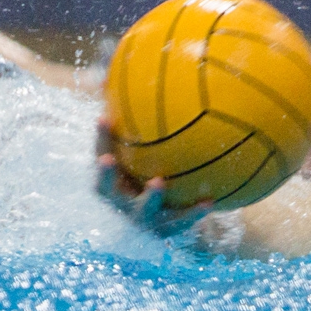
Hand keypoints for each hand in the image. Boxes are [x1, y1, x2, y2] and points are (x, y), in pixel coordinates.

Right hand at [94, 118, 212, 236]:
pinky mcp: (166, 231)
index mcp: (113, 180)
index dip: (100, 140)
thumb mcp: (148, 151)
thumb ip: (146, 120)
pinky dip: (193, 213)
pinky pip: (180, 223)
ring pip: (141, 211)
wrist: (168, 221)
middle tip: (106, 160)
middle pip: (104, 190)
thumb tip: (147, 79)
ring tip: (158, 182)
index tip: (103, 118)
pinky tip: (210, 201)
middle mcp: (121, 200)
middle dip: (103, 175)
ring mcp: (141, 219)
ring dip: (148, 197)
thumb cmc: (154, 173)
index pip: (101, 157)